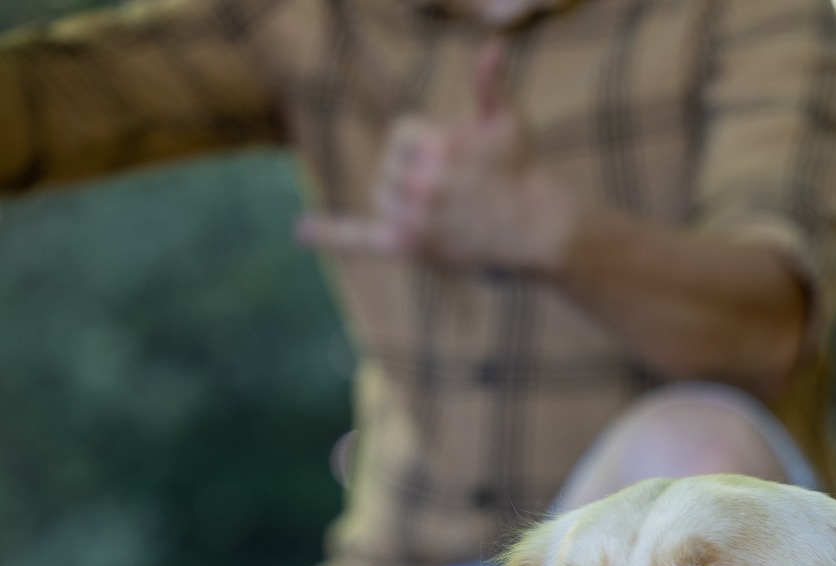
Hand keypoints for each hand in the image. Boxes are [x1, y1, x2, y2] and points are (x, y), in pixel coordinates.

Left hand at [296, 40, 576, 273]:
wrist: (534, 230)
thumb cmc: (520, 174)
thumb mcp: (506, 122)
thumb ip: (490, 84)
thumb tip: (493, 45)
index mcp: (437, 146)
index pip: (399, 136)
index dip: (422, 147)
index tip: (451, 163)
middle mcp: (422, 182)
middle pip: (386, 168)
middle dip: (411, 175)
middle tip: (448, 192)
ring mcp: (415, 218)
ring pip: (381, 199)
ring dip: (401, 202)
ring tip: (438, 210)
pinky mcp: (412, 248)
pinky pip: (363, 237)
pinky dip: (331, 232)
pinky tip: (299, 231)